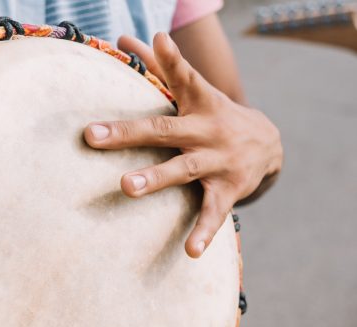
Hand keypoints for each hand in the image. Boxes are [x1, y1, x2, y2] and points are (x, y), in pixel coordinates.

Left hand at [84, 32, 282, 257]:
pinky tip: (191, 251)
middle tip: (92, 136)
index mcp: (198, 103)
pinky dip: (203, 232)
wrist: (269, 144)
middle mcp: (206, 131)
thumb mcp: (194, 91)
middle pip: (163, 130)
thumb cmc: (213, 115)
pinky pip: (212, 213)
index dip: (167, 59)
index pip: (182, 77)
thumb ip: (159, 67)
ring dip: (155, 178)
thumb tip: (124, 39)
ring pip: (182, 170)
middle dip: (127, 133)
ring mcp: (217, 161)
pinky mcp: (227, 191)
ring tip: (126, 186)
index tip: (150, 42)